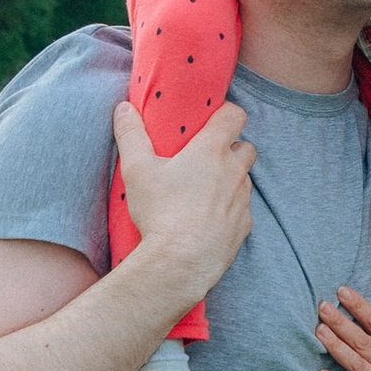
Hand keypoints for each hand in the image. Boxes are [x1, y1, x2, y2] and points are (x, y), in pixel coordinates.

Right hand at [113, 100, 254, 311]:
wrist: (180, 263)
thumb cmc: (160, 213)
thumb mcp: (136, 170)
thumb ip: (131, 134)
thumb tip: (124, 107)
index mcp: (211, 151)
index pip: (235, 116)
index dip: (226, 113)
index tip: (212, 120)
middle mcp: (234, 171)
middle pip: (246, 147)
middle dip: (232, 148)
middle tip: (205, 158)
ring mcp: (243, 200)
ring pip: (244, 179)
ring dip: (231, 179)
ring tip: (203, 190)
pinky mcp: (244, 226)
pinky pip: (242, 209)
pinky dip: (230, 208)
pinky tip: (208, 218)